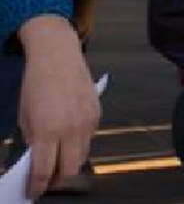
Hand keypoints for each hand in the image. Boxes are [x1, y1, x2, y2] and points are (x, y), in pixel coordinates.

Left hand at [16, 15, 98, 199]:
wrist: (57, 56)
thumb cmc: (36, 85)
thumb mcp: (24, 117)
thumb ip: (33, 142)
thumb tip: (37, 163)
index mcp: (47, 131)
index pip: (43, 171)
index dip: (37, 187)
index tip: (33, 193)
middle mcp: (71, 128)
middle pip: (70, 170)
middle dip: (57, 181)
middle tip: (47, 181)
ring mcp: (88, 121)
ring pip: (83, 156)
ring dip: (69, 162)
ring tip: (58, 159)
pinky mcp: (98, 114)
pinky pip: (89, 138)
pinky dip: (78, 143)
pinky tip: (68, 135)